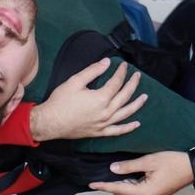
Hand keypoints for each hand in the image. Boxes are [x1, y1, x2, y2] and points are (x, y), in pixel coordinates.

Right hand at [28, 58, 145, 140]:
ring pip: (125, 113)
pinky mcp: (99, 132)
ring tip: (145, 97)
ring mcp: (104, 124)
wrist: (49, 123)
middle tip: (137, 75)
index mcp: (101, 98)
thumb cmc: (60, 101)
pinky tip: (136, 124)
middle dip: (132, 84)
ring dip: (136, 104)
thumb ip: (93, 71)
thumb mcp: (75, 81)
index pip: (116, 83)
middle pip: (124, 96)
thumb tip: (107, 62)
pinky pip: (117, 131)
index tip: (124, 65)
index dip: (121, 72)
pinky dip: (128, 128)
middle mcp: (106, 112)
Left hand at [89, 149, 194, 194]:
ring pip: (132, 190)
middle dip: (113, 183)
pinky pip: (140, 189)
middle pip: (125, 190)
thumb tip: (113, 169)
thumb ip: (129, 166)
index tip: (91, 184)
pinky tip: (126, 175)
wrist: (194, 166)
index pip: (119, 188)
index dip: (104, 185)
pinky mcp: (156, 194)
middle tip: (98, 176)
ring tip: (110, 174)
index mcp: (145, 193)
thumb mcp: (150, 160)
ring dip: (123, 182)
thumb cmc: (174, 162)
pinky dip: (132, 182)